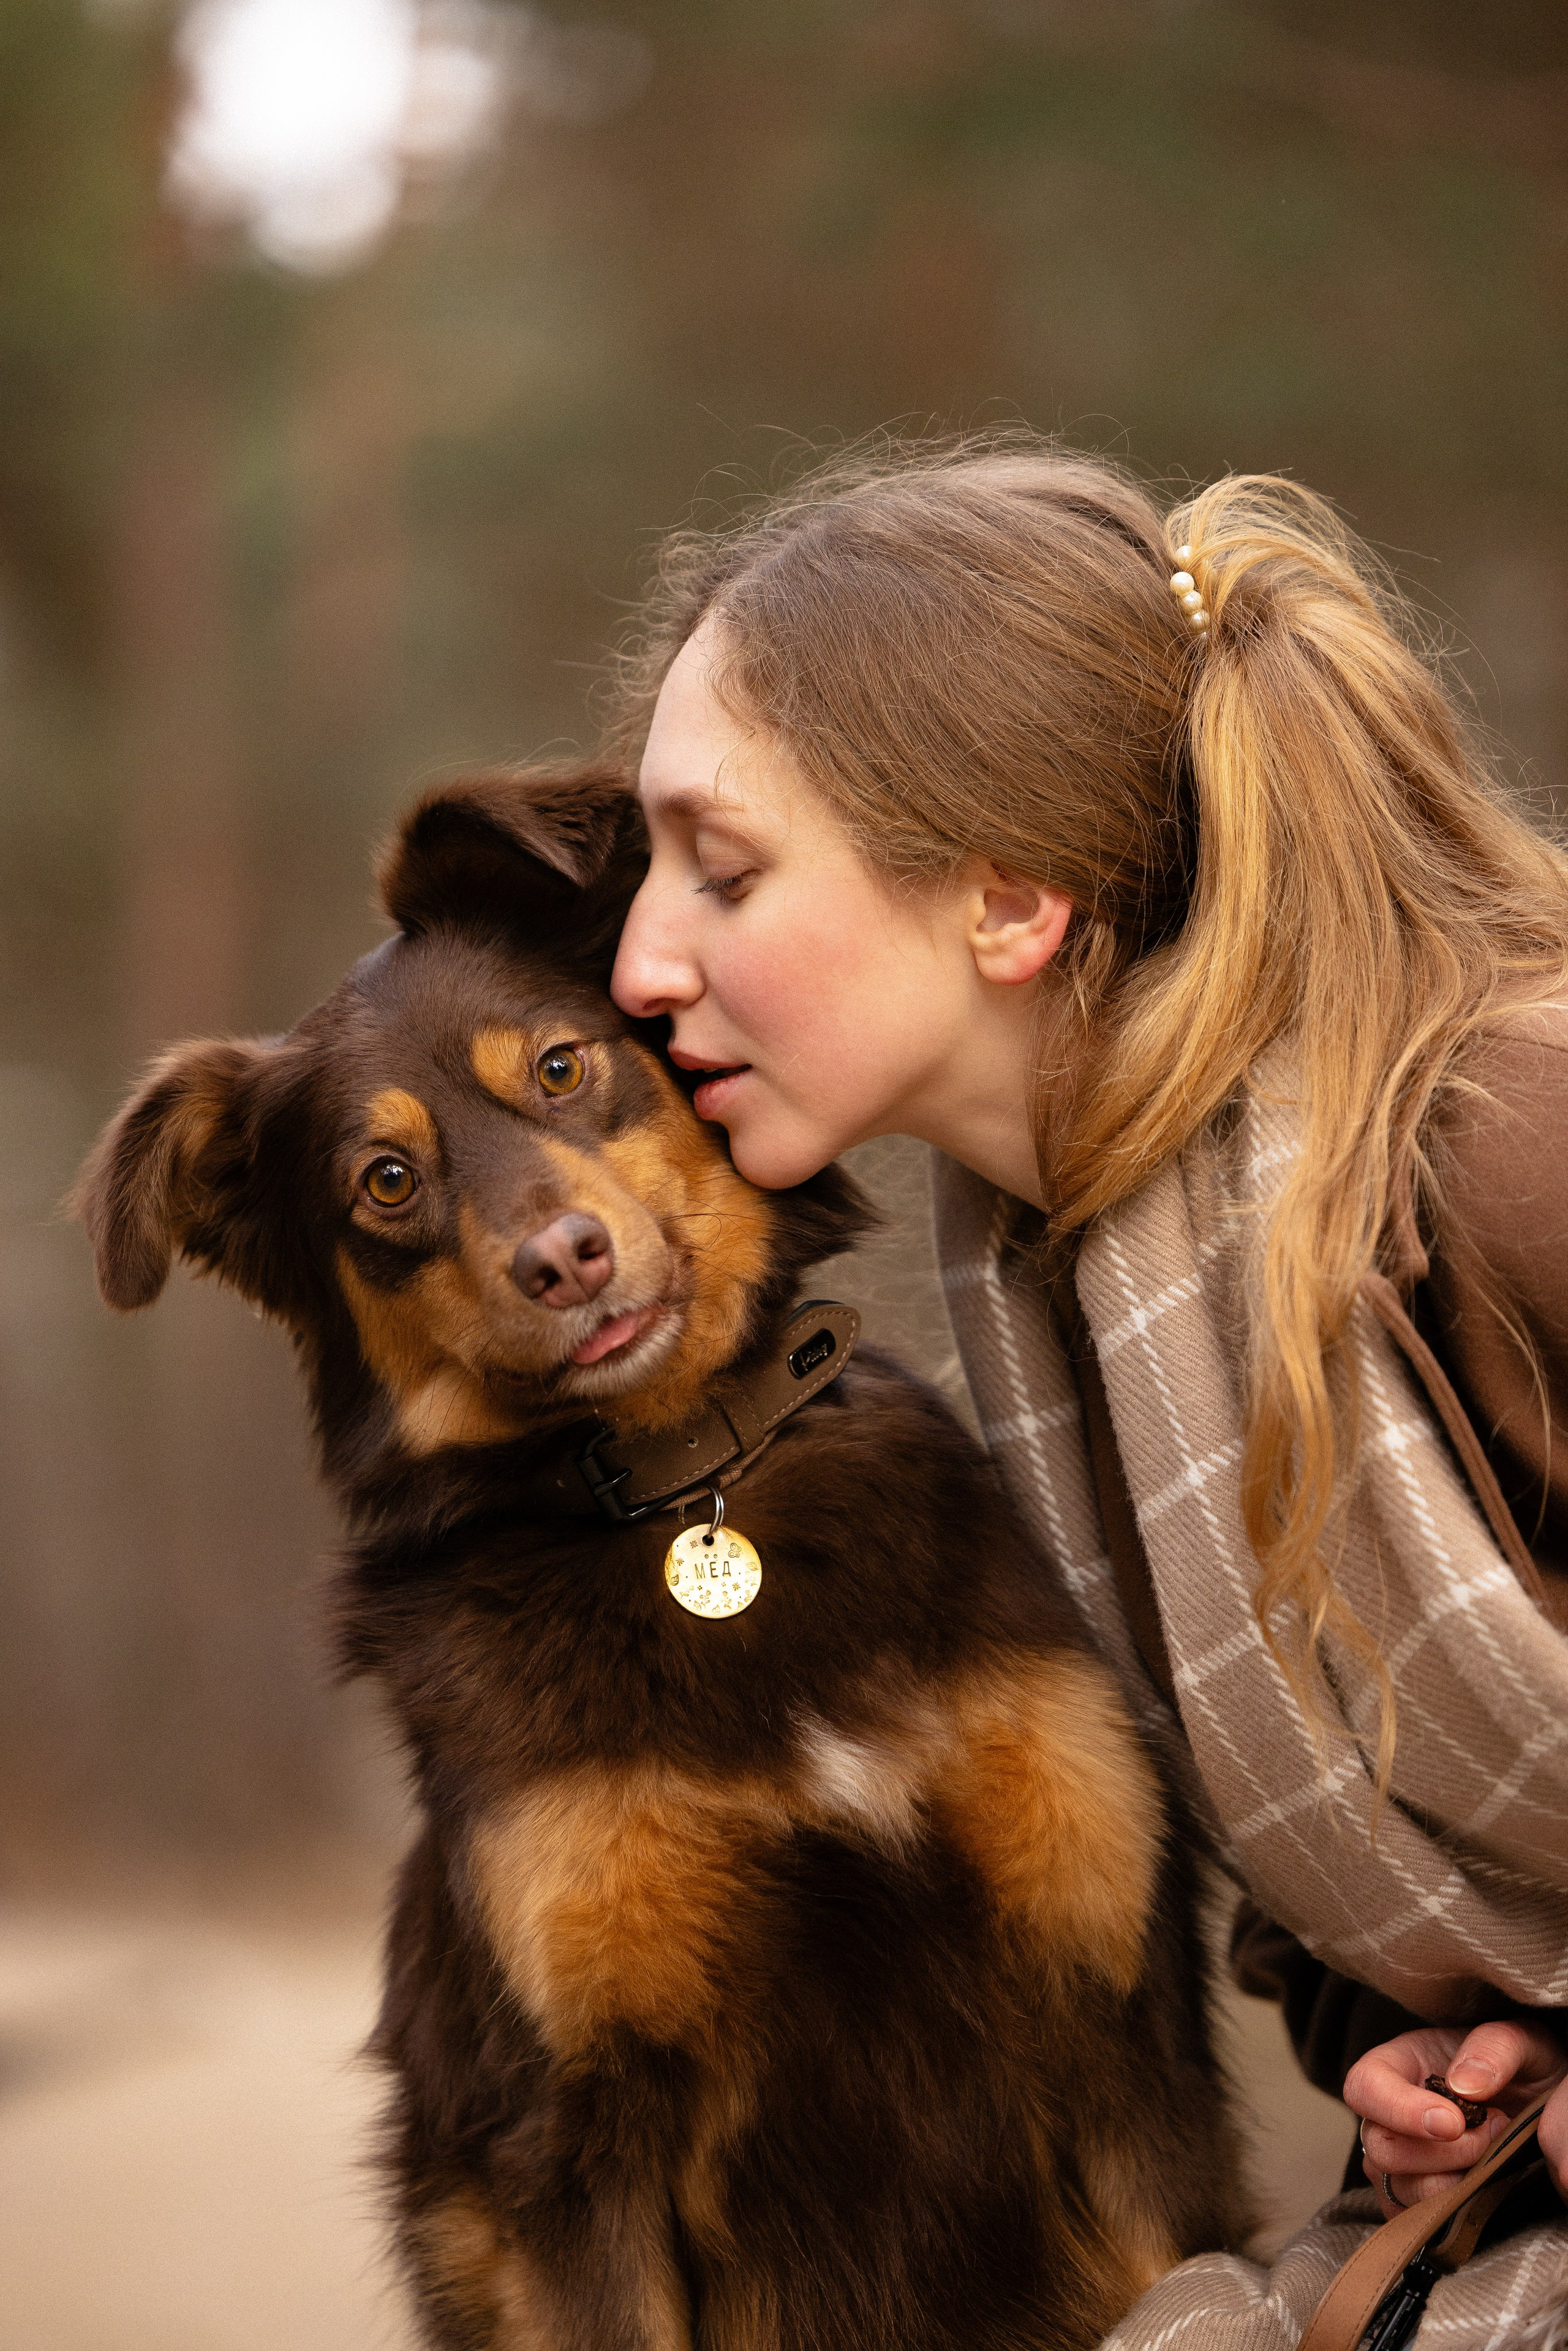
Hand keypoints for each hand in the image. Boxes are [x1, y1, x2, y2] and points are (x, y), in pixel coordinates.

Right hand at [1344, 2020, 1567, 2217]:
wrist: (1542, 2104)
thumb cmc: (1524, 2067)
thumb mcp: (1521, 2041)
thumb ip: (1495, 2048)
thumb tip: (1464, 2086)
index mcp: (1401, 2063)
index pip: (1365, 2086)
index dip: (1399, 2110)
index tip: (1453, 2122)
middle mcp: (1390, 2113)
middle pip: (1379, 2146)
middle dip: (1441, 2154)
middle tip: (1489, 2133)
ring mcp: (1402, 2159)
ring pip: (1398, 2188)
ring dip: (1451, 2183)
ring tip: (1490, 2156)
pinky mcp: (1418, 2196)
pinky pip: (1412, 2218)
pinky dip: (1446, 2211)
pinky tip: (1478, 2184)